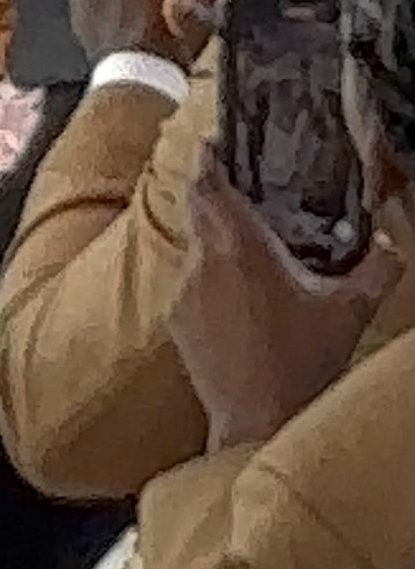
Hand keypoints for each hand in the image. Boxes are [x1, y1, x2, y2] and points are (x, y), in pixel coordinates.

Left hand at [172, 155, 398, 451]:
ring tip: (252, 260)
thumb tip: (391, 243)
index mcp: (241, 246)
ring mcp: (184, 292)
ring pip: (197, 250)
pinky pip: (191, 286)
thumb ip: (376, 270)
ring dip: (218, 247)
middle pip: (200, 211)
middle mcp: (204, 261)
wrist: (257, 425)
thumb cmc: (302, 365)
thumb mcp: (348, 314)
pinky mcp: (176, 322)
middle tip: (243, 197)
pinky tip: (242, 305)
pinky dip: (211, 284)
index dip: (209, 159)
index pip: (209, 183)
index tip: (214, 144)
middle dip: (216, 199)